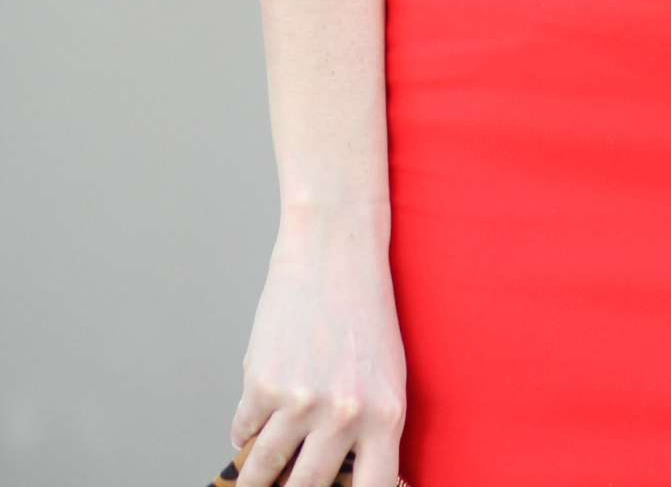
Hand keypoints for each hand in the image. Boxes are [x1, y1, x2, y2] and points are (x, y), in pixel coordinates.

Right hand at [232, 209, 405, 486]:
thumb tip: (344, 481)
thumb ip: (369, 430)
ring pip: (265, 472)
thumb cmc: (366, 311)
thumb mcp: (386, 374)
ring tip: (252, 484)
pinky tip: (251, 425)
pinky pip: (243, 431)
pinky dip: (245, 432)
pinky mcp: (262, 384)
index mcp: (387, 416)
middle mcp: (346, 415)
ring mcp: (301, 402)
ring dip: (255, 481)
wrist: (335, 247)